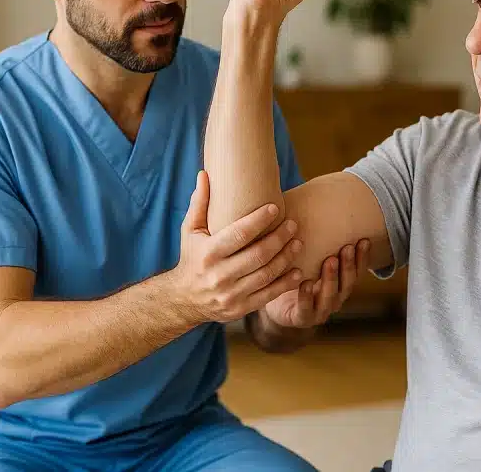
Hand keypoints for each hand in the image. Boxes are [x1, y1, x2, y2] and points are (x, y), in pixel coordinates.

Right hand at [171, 170, 303, 323]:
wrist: (182, 299)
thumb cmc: (191, 257)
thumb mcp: (190, 231)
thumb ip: (199, 203)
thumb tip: (205, 173)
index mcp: (208, 253)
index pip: (239, 234)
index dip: (258, 220)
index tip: (274, 207)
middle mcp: (219, 275)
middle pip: (258, 254)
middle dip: (279, 238)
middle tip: (294, 224)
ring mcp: (231, 294)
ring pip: (266, 274)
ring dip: (286, 258)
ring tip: (298, 242)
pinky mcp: (240, 308)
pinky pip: (268, 295)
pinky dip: (285, 284)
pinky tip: (298, 272)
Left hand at [261, 239, 369, 328]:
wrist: (277, 310)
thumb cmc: (295, 278)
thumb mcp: (308, 260)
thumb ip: (316, 243)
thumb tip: (317, 204)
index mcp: (340, 284)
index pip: (357, 271)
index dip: (362, 257)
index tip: (364, 240)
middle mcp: (334, 298)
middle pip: (347, 283)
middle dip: (348, 265)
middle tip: (347, 247)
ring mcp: (320, 311)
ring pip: (330, 296)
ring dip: (331, 278)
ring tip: (330, 261)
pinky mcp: (301, 318)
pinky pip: (306, 309)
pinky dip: (307, 297)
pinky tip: (305, 284)